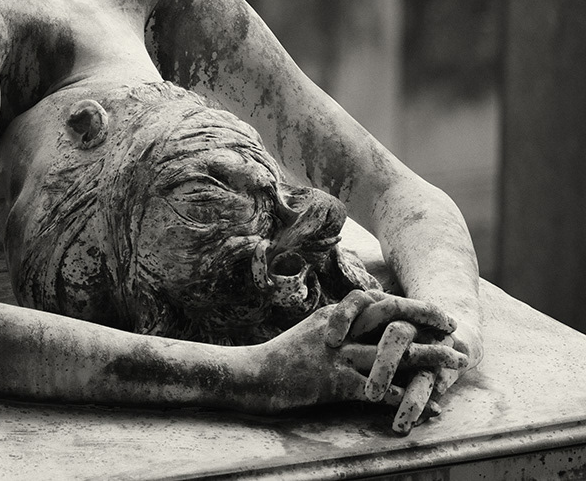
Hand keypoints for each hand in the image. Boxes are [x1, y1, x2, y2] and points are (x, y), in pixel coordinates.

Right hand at [251, 301, 464, 420]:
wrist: (250, 375)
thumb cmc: (278, 358)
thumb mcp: (308, 332)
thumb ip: (335, 326)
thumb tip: (359, 326)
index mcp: (333, 316)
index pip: (378, 300)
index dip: (410, 305)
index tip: (435, 312)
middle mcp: (339, 330)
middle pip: (390, 316)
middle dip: (426, 319)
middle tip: (455, 328)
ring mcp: (337, 356)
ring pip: (392, 351)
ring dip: (429, 356)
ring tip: (456, 361)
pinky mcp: (334, 383)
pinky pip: (377, 389)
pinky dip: (404, 397)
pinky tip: (424, 405)